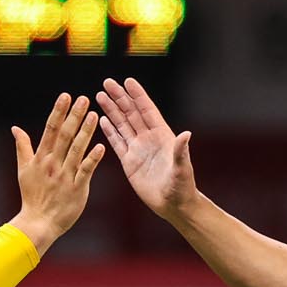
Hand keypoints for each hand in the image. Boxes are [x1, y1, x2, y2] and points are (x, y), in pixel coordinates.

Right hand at [9, 93, 102, 256]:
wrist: (38, 223)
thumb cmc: (32, 196)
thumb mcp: (24, 170)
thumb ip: (22, 147)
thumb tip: (15, 128)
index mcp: (41, 158)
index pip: (50, 130)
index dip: (58, 112)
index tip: (66, 96)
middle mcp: (53, 164)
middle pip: (64, 136)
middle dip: (74, 116)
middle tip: (84, 99)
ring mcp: (65, 176)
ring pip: (76, 150)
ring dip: (85, 132)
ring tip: (94, 115)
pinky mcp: (77, 189)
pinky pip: (86, 171)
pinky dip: (93, 159)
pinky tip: (101, 146)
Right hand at [94, 77, 197, 220]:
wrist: (173, 205)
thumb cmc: (182, 186)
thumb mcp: (182, 168)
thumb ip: (181, 151)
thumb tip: (186, 134)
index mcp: (162, 135)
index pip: (147, 110)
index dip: (138, 96)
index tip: (128, 81)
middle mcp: (149, 139)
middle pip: (132, 113)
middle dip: (120, 97)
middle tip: (107, 82)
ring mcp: (138, 149)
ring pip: (122, 125)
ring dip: (111, 110)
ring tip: (100, 95)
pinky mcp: (129, 162)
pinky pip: (117, 143)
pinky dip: (109, 131)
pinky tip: (101, 120)